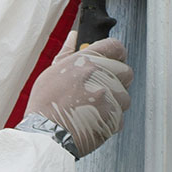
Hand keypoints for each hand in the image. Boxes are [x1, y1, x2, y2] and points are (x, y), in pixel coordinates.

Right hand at [21, 35, 131, 157]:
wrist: (46, 134)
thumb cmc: (45, 104)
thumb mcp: (52, 72)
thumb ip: (68, 53)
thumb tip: (74, 37)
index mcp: (86, 61)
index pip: (115, 47)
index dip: (117, 54)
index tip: (115, 60)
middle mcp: (100, 76)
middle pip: (126, 72)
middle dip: (117, 81)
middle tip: (99, 90)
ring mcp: (109, 97)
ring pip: (125, 96)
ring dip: (114, 103)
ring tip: (92, 109)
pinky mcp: (114, 118)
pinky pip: (121, 117)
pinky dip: (110, 121)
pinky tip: (93, 121)